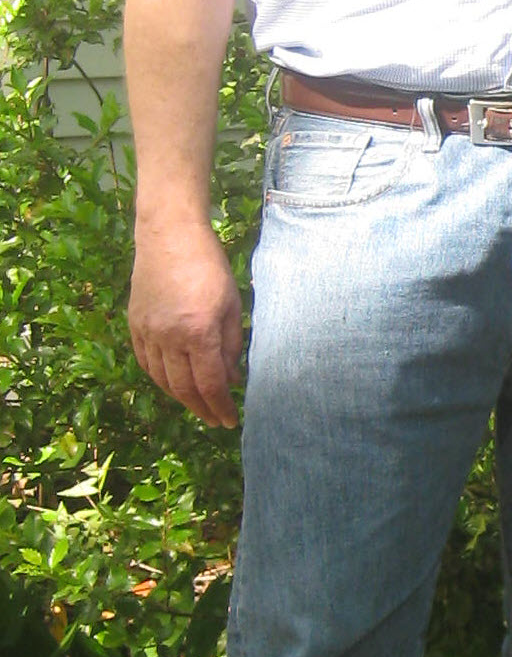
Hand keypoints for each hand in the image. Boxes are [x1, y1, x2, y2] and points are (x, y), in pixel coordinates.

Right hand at [129, 220, 243, 427]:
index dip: (221, 406)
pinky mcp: (135, 324)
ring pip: (162, 379)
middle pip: (184, 388)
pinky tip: (172, 384)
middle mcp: (169, 337)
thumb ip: (232, 346)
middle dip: (202, 409)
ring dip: (180, 398)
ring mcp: (147, 331)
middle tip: (216, 420)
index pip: (211, 384)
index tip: (231, 421)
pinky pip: (146, 362)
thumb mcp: (232, 305)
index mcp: (199, 332)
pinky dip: (160, 378)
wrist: (169, 236)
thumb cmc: (210, 266)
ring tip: (197, 405)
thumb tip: (232, 380)